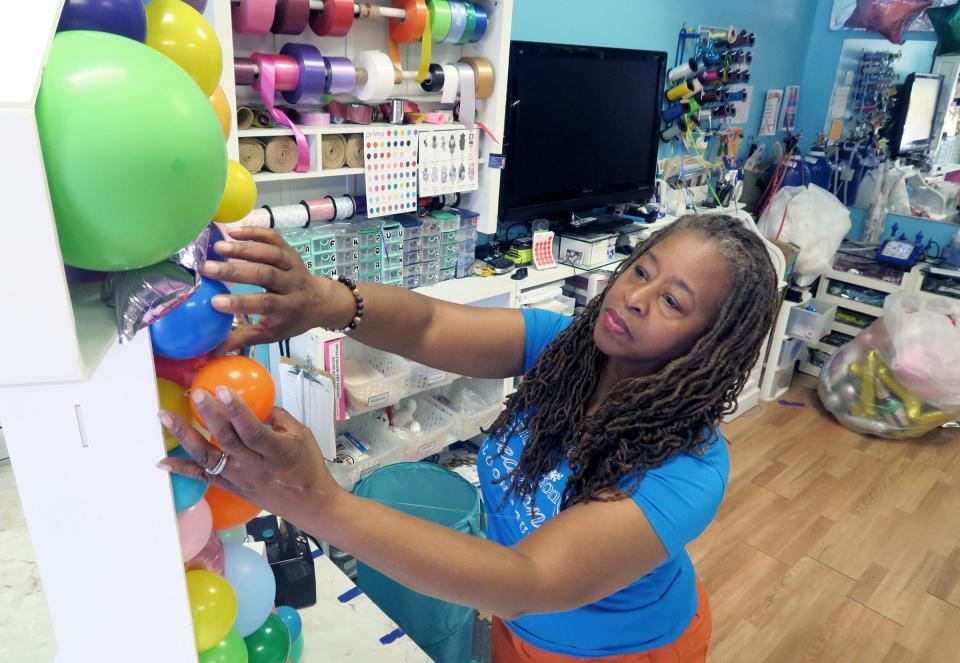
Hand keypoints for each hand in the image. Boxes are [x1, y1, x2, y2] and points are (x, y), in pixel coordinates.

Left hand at [157, 385, 343, 527]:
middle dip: (210, 415)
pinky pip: (203, 477)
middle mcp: (254, 466)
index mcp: (276, 451)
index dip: (236, 411)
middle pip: (226, 440)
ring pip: (208, 457)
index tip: (222, 390)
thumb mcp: (302, 435)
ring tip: (165, 417)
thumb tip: (257, 405)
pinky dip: (181, 469)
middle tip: (197, 394)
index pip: (252, 430)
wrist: (309, 503)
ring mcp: (239, 478)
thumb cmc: (309, 466)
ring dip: (185, 435)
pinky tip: (162, 461)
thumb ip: (279, 417)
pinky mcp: (230, 487)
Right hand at [201, 227, 354, 353]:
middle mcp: (293, 284)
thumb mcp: (272, 333)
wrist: (321, 300)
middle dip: (236, 271)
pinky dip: (255, 232)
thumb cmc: (291, 319)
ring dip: (244, 248)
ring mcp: (293, 264)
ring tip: (218, 247)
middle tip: (208, 268)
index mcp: (290, 307)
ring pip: (271, 253)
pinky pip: (274, 238)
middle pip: (266, 274)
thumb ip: (244, 339)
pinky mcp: (290, 250)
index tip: (215, 302)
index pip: (265, 304)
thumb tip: (212, 353)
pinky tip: (232, 232)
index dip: (241, 303)